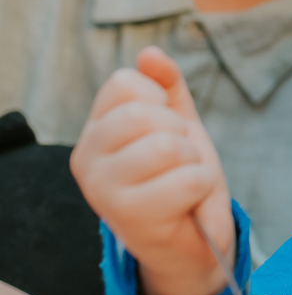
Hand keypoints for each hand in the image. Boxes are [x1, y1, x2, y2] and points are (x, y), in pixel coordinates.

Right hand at [70, 47, 231, 294]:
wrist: (194, 240)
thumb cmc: (180, 178)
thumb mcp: (177, 123)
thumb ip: (166, 86)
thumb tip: (150, 54)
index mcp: (94, 132)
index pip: (125, 82)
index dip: (161, 101)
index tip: (164, 131)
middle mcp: (86, 159)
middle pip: (143, 113)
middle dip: (179, 134)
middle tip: (178, 161)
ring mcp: (102, 190)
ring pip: (166, 146)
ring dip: (192, 163)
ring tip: (182, 183)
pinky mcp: (129, 218)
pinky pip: (187, 179)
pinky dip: (201, 188)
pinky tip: (187, 205)